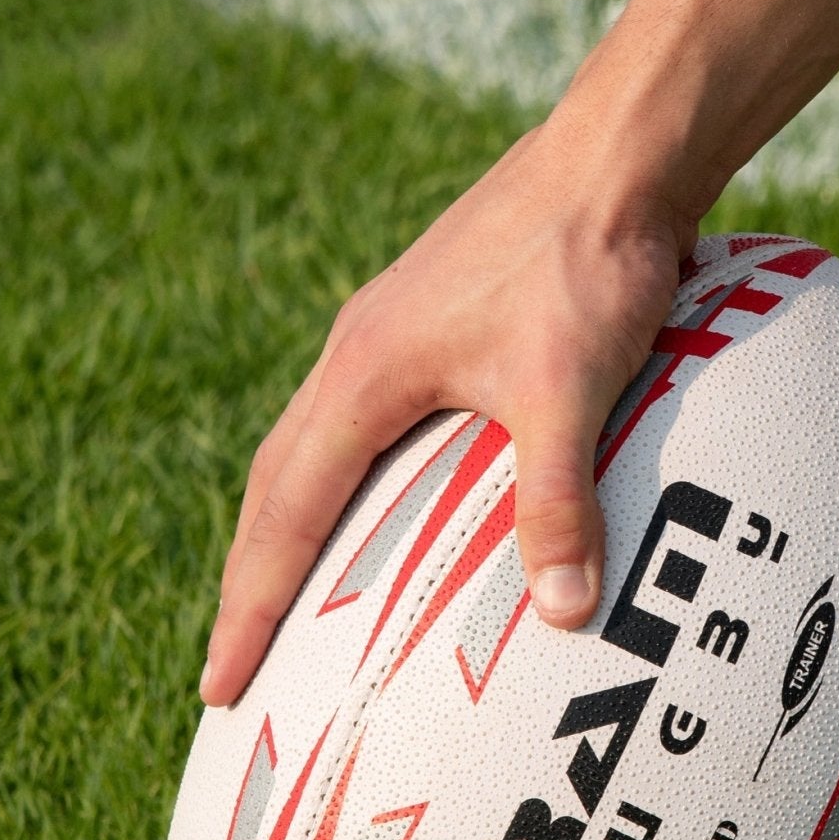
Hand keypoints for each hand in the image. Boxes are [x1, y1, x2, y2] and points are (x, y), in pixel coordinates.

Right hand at [199, 117, 686, 705]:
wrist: (621, 154)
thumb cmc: (586, 259)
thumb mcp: (569, 386)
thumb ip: (556, 499)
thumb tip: (562, 612)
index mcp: (365, 373)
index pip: (283, 516)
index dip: (249, 607)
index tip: (217, 685)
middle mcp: (360, 351)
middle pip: (278, 484)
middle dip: (252, 577)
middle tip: (234, 662)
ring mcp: (397, 329)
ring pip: (319, 447)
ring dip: (297, 526)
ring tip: (295, 600)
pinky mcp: (441, 318)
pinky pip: (372, 420)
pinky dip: (358, 480)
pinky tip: (396, 508)